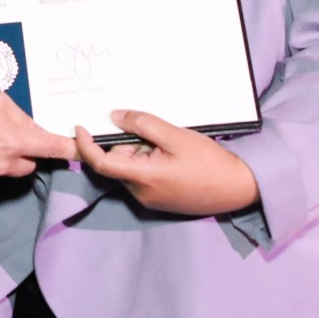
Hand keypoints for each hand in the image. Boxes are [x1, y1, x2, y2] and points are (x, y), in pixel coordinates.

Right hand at [0, 85, 73, 188]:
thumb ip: (19, 116)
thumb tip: (32, 129)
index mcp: (16, 140)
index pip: (53, 149)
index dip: (70, 151)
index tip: (81, 151)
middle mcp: (4, 163)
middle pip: (29, 165)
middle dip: (24, 153)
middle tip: (7, 135)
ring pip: (5, 171)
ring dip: (1, 160)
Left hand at [73, 110, 260, 216]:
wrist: (239, 188)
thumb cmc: (209, 162)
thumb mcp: (176, 136)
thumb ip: (143, 125)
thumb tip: (114, 116)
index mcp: (143, 178)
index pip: (101, 163)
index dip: (85, 145)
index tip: (79, 126)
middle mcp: (141, 193)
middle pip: (118, 162)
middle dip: (129, 143)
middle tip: (155, 133)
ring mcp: (150, 199)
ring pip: (132, 168)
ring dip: (142, 152)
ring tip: (171, 145)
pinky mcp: (160, 201)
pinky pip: (144, 177)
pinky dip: (150, 162)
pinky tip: (174, 156)